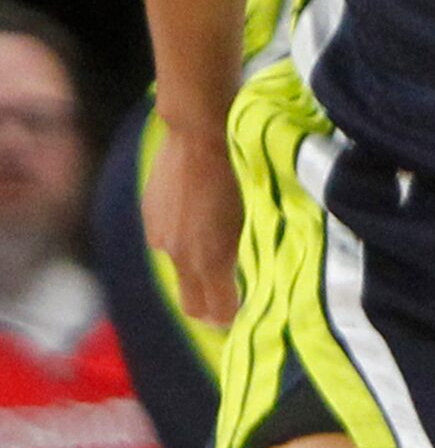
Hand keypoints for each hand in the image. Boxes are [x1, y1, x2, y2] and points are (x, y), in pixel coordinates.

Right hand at [142, 122, 242, 325]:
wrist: (201, 127)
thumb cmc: (244, 166)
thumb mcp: (259, 210)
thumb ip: (256, 247)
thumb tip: (269, 270)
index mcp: (209, 259)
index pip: (216, 312)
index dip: (232, 320)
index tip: (250, 317)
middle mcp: (179, 255)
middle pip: (192, 304)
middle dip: (212, 311)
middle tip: (234, 307)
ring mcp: (161, 236)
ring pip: (181, 270)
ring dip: (199, 272)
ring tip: (223, 258)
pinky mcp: (151, 216)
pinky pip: (169, 243)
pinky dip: (185, 244)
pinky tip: (204, 224)